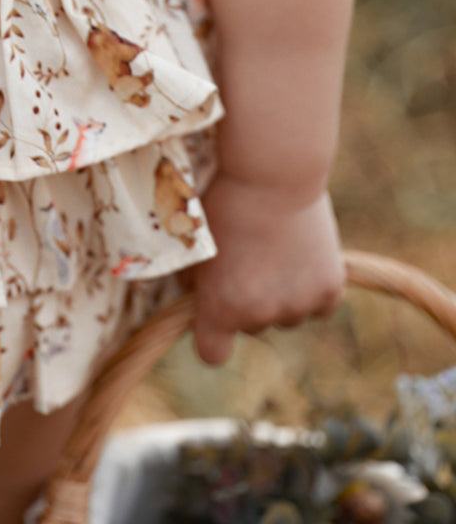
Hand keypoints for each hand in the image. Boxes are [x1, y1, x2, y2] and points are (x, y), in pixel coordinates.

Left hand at [182, 172, 345, 365]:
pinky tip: (301, 252)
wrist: (273, 175)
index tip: (214, 318)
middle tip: (249, 256)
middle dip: (248, 300)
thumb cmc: (226, 202)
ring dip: (282, 294)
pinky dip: (312, 286)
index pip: (213, 354)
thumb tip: (200, 296)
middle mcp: (260, 315)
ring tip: (276, 248)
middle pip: (251, 325)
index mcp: (221, 308)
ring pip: (287, 315)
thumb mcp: (199, 244)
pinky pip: (317, 305)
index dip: (212, 335)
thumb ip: (198, 281)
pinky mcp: (329, 291)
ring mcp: (298, 306)